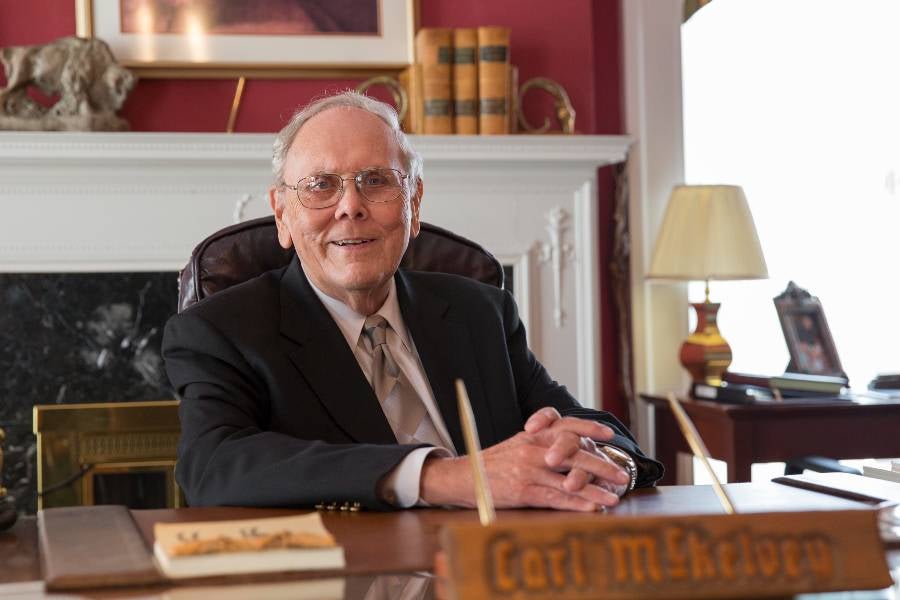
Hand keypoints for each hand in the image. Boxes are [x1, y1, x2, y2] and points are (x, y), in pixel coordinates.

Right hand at [419, 417, 626, 511]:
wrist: (465, 477)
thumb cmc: (494, 462)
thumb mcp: (517, 443)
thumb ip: (541, 440)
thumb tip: (569, 443)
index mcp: (533, 435)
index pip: (566, 426)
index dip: (588, 428)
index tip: (608, 433)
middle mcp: (533, 450)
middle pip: (574, 455)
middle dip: (601, 465)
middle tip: (621, 475)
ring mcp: (529, 471)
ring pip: (569, 480)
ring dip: (594, 491)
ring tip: (613, 498)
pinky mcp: (524, 492)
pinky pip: (556, 499)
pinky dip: (576, 504)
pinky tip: (592, 509)